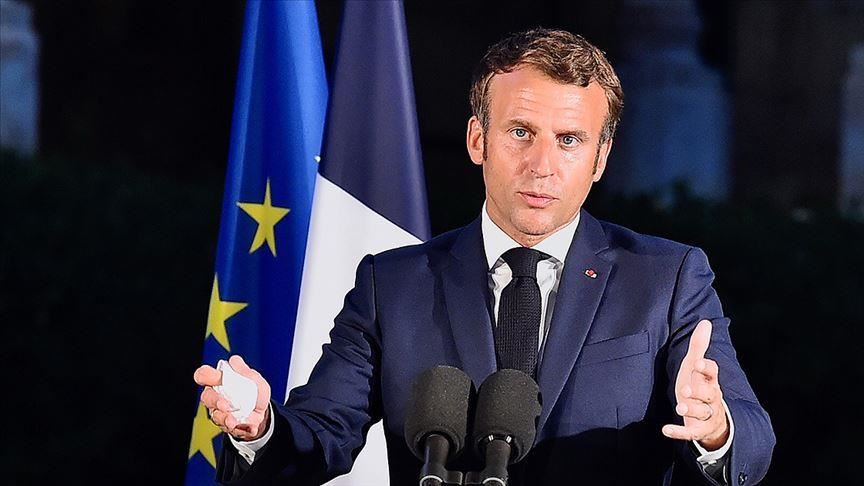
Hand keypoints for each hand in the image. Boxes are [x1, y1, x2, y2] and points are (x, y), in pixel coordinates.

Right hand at [194, 355, 271, 440]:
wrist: (263, 412)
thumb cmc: (255, 392)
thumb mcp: (256, 379)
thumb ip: (244, 370)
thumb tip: (234, 361)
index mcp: (220, 379)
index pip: (203, 374)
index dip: (204, 376)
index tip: (215, 379)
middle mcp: (215, 394)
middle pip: (206, 397)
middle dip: (215, 401)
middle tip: (226, 405)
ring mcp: (218, 409)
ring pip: (214, 414)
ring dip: (225, 418)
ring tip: (235, 421)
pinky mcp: (224, 423)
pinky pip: (226, 427)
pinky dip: (238, 427)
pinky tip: (247, 426)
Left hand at [662, 319, 729, 450]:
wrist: (711, 420)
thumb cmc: (700, 387)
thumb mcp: (696, 367)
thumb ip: (699, 346)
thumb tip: (704, 322)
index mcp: (710, 381)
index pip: (713, 373)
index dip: (706, 368)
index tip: (698, 363)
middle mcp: (711, 399)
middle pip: (709, 395)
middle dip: (698, 392)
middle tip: (685, 389)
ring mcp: (706, 416)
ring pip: (703, 414)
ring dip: (692, 410)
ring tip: (680, 408)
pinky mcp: (699, 431)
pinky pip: (691, 433)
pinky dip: (679, 432)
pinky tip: (665, 430)